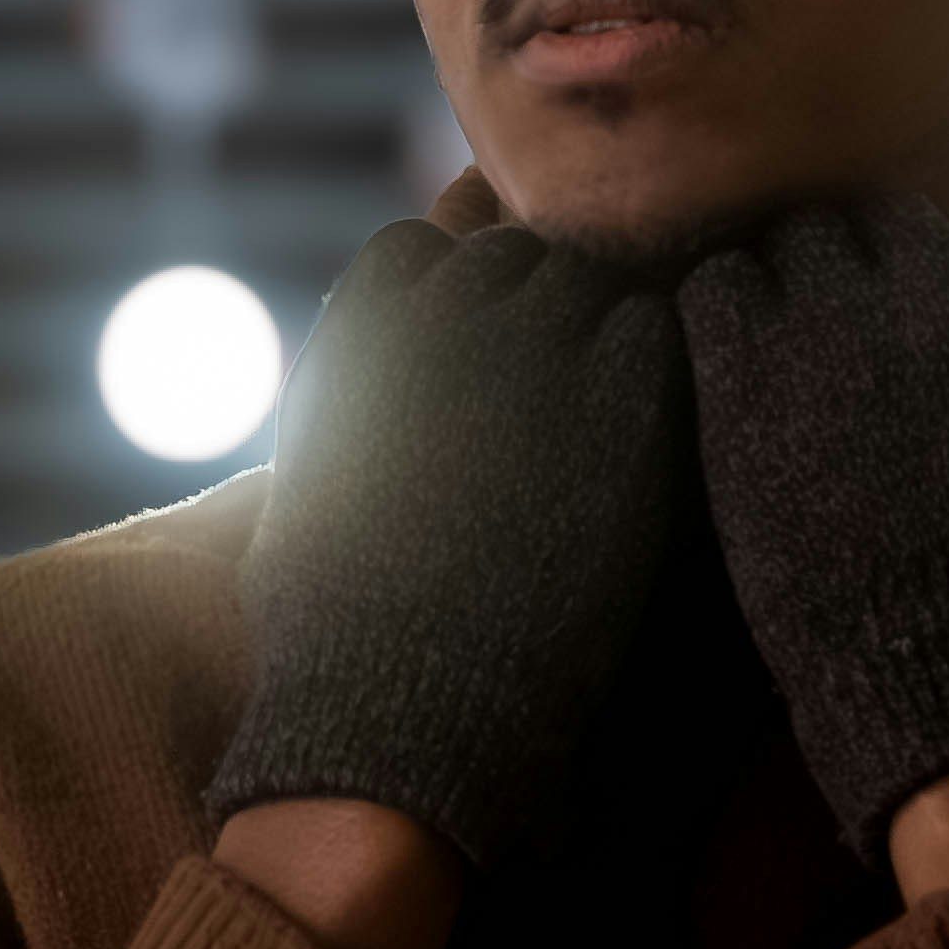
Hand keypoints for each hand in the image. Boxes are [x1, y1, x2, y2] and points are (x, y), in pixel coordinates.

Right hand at [201, 222, 696, 876]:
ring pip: (588, 280)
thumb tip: (364, 378)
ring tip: (594, 417)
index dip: (444, 297)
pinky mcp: (622, 398)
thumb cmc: (329, 627)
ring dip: (592, 329)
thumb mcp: (296, 486)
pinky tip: (639, 434)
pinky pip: (652, 330)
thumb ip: (337, 400)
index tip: (461, 352)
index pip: (419, 246)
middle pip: (513, 256)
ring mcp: (538, 345)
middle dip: (525, 311)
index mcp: (356, 328)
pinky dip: (650, 366)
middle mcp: (444, 312)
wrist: (403, 702)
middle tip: (547, 392)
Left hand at [674, 194, 948, 862]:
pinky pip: (714, 285)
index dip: (943, 286)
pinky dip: (717, 315)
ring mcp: (837, 328)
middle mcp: (937, 299)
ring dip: (790, 285)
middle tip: (838, 339)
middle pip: (880, 219)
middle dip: (864, 270)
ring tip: (777, 352)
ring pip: (795, 237)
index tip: (917, 332)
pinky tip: (723, 369)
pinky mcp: (748, 377)